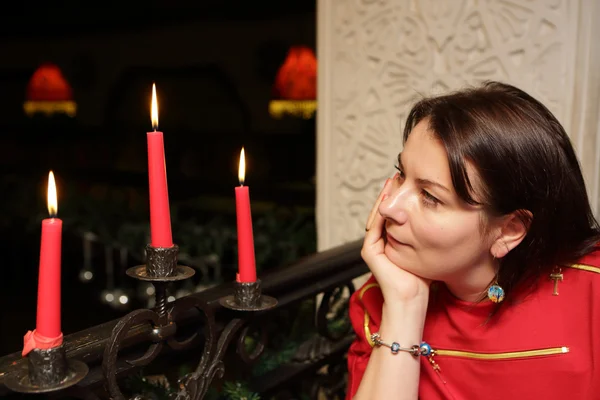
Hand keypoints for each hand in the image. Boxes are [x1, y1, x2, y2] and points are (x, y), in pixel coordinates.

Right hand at [361, 178, 430, 304]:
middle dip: (390, 195)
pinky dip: (381, 212)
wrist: (412, 300)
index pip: (392, 215)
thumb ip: (427, 234)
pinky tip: (390, 200)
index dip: (398, 199)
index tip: (407, 183)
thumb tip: (442, 217)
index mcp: (391, 242)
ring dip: (384, 199)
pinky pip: (374, 227)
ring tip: (393, 183)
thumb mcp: (428, 250)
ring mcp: (373, 247)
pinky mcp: (370, 251)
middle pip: (383, 213)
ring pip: (377, 216)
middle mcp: (380, 243)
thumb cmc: (423, 280)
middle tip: (398, 177)